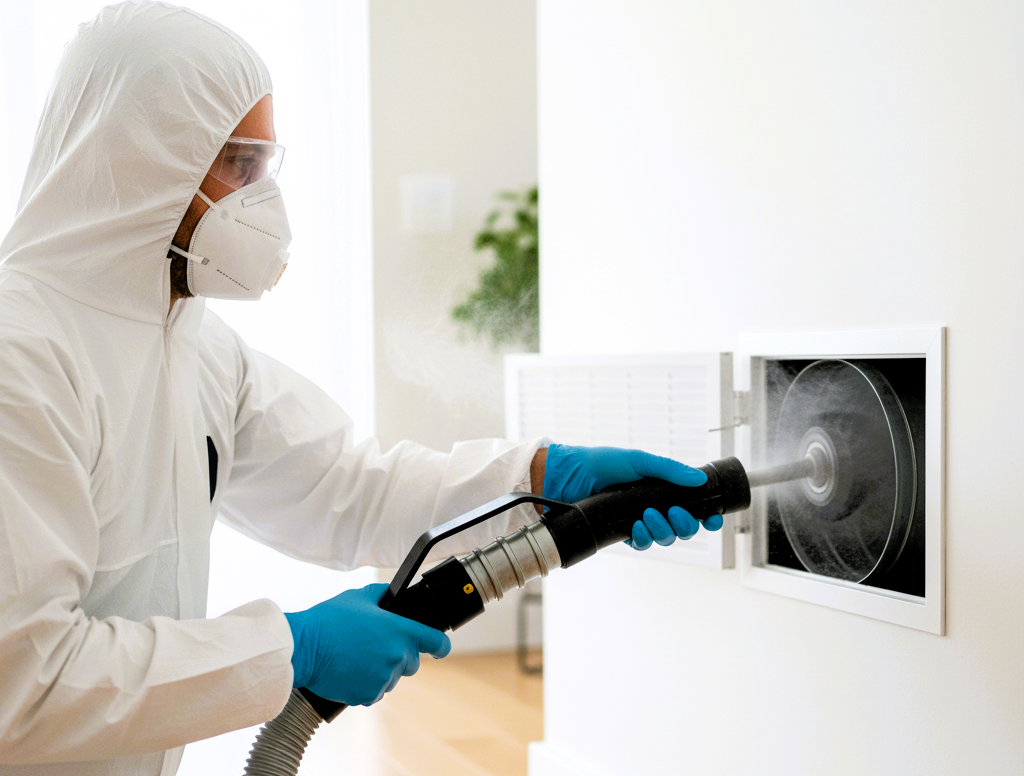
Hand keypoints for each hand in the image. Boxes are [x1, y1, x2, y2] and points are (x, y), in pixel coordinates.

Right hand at [284, 583, 450, 705]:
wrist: (304, 648)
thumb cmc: (329, 620)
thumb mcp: (359, 596)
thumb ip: (382, 595)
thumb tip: (393, 595)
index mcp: (400, 631)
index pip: (437, 642)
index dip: (441, 645)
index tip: (439, 647)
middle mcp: (396, 657)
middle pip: (413, 663)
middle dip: (400, 656)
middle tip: (376, 646)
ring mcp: (384, 679)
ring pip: (392, 678)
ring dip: (382, 671)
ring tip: (357, 657)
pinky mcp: (368, 696)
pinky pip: (375, 692)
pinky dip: (367, 685)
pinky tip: (350, 671)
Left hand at [542, 444, 722, 550]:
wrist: (571, 476)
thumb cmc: (603, 463)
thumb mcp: (639, 461)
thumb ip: (670, 470)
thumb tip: (699, 480)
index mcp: (661, 489)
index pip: (693, 507)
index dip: (707, 516)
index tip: (714, 518)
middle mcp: (653, 507)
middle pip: (683, 528)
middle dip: (684, 524)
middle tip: (673, 511)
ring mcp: (638, 521)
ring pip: (665, 538)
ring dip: (662, 529)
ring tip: (647, 515)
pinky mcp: (621, 533)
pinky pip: (642, 544)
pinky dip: (643, 538)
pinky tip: (636, 527)